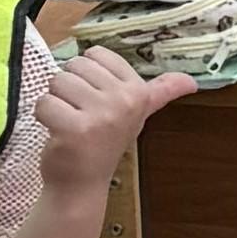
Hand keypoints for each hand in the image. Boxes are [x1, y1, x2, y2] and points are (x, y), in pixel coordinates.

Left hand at [30, 41, 193, 200]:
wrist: (82, 183)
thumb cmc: (105, 142)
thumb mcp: (138, 113)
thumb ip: (162, 92)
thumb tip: (192, 82)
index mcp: (138, 91)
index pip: (96, 54)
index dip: (88, 75)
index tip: (96, 99)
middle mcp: (124, 101)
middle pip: (74, 65)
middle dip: (69, 88)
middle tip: (80, 113)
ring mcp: (100, 116)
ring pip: (57, 82)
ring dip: (56, 102)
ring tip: (69, 121)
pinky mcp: (73, 129)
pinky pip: (44, 103)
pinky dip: (44, 117)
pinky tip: (58, 132)